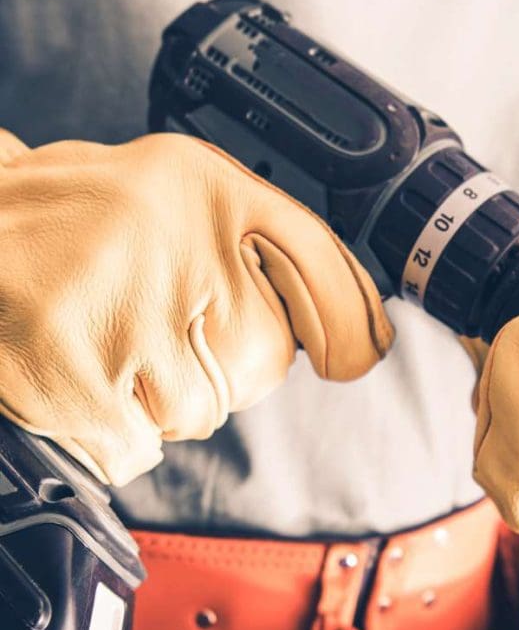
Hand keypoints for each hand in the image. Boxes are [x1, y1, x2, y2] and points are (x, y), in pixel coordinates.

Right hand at [0, 130, 391, 484]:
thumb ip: (236, 243)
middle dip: (215, 376)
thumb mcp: (159, 198)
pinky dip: (111, 441)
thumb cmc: (53, 227)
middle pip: (262, 357)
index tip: (356, 356)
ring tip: (101, 357)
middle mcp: (172, 227)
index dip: (351, 320)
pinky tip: (78, 393)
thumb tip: (339, 326)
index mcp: (201, 183)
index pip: (320, 259)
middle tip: (150, 344)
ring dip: (155, 408)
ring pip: (197, 410)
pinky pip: (133, 446)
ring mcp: (122, 296)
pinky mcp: (70, 362)